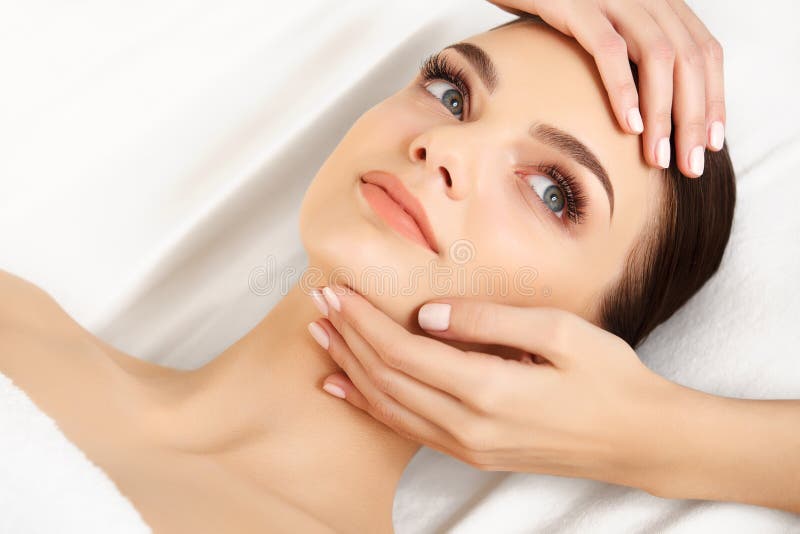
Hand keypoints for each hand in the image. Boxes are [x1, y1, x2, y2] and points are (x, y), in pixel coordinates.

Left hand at [307, 284, 684, 493]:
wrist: (639, 440)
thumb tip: (428, 313)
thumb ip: (488, 319)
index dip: (363, 320)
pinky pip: (407, 429)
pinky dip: (371, 405)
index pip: (403, 351)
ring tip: (321, 336)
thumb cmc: (608, 378)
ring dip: (351, 368)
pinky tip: (347, 388)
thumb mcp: (558, 331)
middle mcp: (468, 427)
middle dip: (347, 337)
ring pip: (389, 406)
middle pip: (386, 378)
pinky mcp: (472, 454)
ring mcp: (468, 447)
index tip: (336, 291)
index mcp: (489, 390)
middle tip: (318, 303)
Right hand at [488, 0, 725, 176]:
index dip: (714, 98)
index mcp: (657, 1)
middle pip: (688, 58)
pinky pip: (609, 49)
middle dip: (695, 118)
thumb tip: (645, 110)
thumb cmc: (549, 8)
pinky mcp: (576, 3)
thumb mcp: (599, 29)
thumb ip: (628, 55)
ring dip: (663, 113)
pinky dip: (623, 90)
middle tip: (690, 165)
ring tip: (658, 156)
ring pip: (658, 56)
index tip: (712, 143)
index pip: (703, 50)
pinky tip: (627, 126)